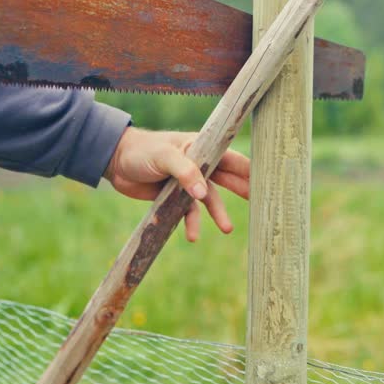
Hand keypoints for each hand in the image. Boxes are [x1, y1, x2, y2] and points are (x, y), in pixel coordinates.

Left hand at [105, 127, 250, 241]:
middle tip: (262, 202)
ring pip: (209, 198)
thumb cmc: (142, 150)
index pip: (230, 157)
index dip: (249, 167)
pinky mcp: (175, 196)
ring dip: (218, 213)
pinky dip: (192, 223)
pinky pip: (188, 212)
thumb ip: (185, 172)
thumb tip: (203, 193)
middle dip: (244, 189)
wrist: (115, 161)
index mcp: (200, 147)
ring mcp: (187, 181)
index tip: (268, 177)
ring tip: (227, 229)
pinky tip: (193, 236)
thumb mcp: (164, 156)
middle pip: (227, 178)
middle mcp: (198, 164)